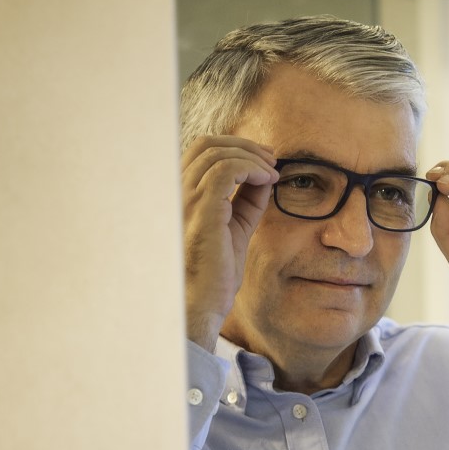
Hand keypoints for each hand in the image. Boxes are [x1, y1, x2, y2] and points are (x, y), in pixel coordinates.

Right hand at [181, 135, 278, 350]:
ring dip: (251, 157)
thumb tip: (264, 177)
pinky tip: (267, 180)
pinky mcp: (202, 211)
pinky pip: (226, 171)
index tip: (262, 159)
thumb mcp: (235, 228)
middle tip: (271, 158)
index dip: (233, 147)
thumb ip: (247, 202)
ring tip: (272, 172)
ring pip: (217, 153)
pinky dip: (251, 169)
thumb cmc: (214, 273)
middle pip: (206, 145)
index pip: (200, 152)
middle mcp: (176, 193)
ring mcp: (185, 200)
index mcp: (180, 196)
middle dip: (243, 146)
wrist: (201, 304)